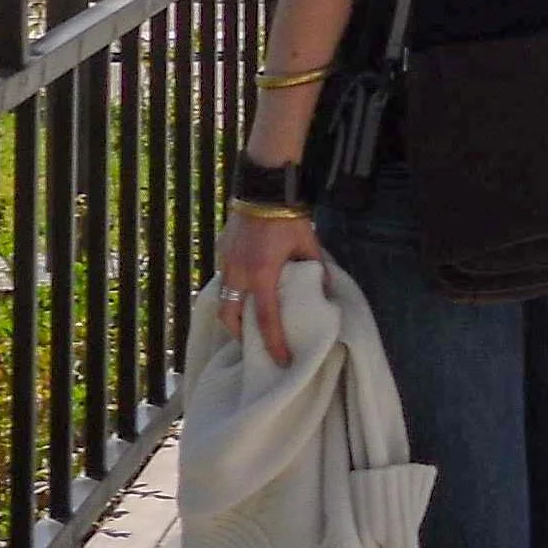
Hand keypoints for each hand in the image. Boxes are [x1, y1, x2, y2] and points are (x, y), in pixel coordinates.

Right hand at [215, 206, 324, 366]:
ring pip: (223, 301)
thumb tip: (327, 292)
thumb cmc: (289, 215)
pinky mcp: (221, 252)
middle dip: (241, 335)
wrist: (265, 187)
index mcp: (262, 275)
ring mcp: (226, 263)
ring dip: (233, 316)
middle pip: (231, 318)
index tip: (281, 361)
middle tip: (255, 344)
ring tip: (246, 322)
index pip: (266, 320)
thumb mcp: (309, 243)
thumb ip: (317, 269)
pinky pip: (223, 280)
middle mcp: (239, 274)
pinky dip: (231, 292)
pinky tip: (243, 291)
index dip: (274, 344)